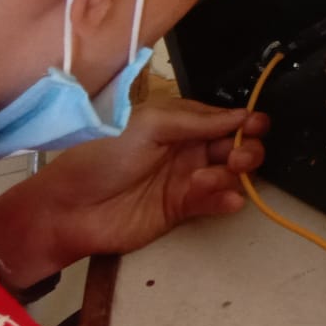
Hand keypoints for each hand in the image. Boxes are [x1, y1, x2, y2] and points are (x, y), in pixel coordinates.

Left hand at [3, 98, 268, 271]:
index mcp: (181, 123)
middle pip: (236, 145)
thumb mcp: (148, 125)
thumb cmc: (102, 156)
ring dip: (233, 174)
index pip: (225, 118)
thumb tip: (242, 115)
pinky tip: (227, 199)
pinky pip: (216, 201)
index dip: (245, 120)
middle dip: (247, 148)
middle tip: (239, 157)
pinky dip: (227, 199)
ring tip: (210, 179)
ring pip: (231, 173)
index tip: (256, 125)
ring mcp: (188, 179)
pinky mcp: (184, 209)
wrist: (68, 209)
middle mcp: (189, 149)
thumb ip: (197, 121)